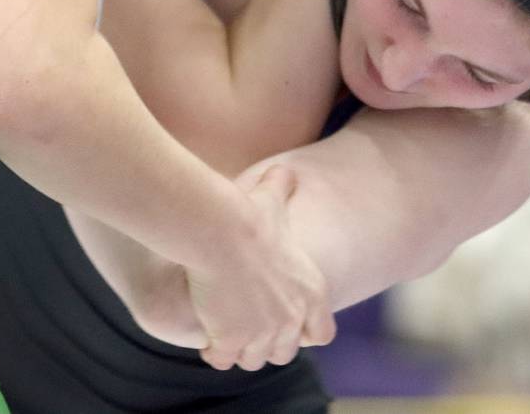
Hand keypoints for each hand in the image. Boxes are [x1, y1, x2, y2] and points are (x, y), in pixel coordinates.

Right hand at [184, 166, 334, 370]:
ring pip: (253, 360)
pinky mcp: (232, 341)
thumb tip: (282, 170)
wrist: (222, 232)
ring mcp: (263, 334)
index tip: (284, 323)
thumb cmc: (248, 214)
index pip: (322, 334)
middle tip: (246, 327)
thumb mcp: (272, 199)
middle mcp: (293, 319)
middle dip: (266, 344)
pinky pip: (223, 360)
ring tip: (224, 332)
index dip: (305, 332)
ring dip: (240, 350)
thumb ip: (281, 187)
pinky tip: (207, 339)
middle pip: (284, 352)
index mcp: (311, 293)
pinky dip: (214, 352)